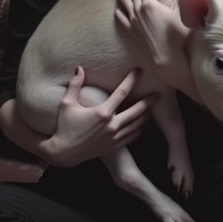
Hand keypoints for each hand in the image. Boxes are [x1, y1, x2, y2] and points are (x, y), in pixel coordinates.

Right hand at [40, 66, 156, 167]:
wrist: (65, 153)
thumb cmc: (64, 126)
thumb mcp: (66, 104)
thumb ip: (74, 85)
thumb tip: (79, 68)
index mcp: (102, 112)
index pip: (122, 92)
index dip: (131, 80)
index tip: (139, 71)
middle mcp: (111, 125)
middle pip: (137, 111)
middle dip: (149, 101)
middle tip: (158, 94)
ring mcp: (114, 137)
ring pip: (137, 124)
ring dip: (145, 115)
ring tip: (150, 108)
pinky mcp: (115, 146)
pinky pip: (133, 136)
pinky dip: (138, 129)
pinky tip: (140, 123)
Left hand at [115, 0, 185, 74]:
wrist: (166, 60)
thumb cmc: (177, 37)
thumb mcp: (180, 13)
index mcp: (151, 3)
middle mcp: (139, 10)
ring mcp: (133, 21)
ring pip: (125, 2)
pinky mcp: (131, 33)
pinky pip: (122, 19)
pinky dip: (119, 12)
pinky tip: (117, 9)